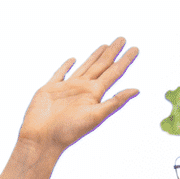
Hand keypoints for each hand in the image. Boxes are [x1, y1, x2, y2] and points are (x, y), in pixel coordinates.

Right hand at [16, 38, 139, 152]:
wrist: (41, 139)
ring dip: (95, 56)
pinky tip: (73, 59)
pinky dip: (66, 66)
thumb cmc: (68, 131)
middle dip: (112, 52)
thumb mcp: (96, 116)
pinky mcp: (50, 88)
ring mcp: (67, 88)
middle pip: (102, 66)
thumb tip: (137, 90)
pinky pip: (60, 73)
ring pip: (85, 67)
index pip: (114, 73)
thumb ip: (115, 102)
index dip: (125, 60)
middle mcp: (83, 89)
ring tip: (105, 46)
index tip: (135, 48)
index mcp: (95, 94)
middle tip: (122, 39)